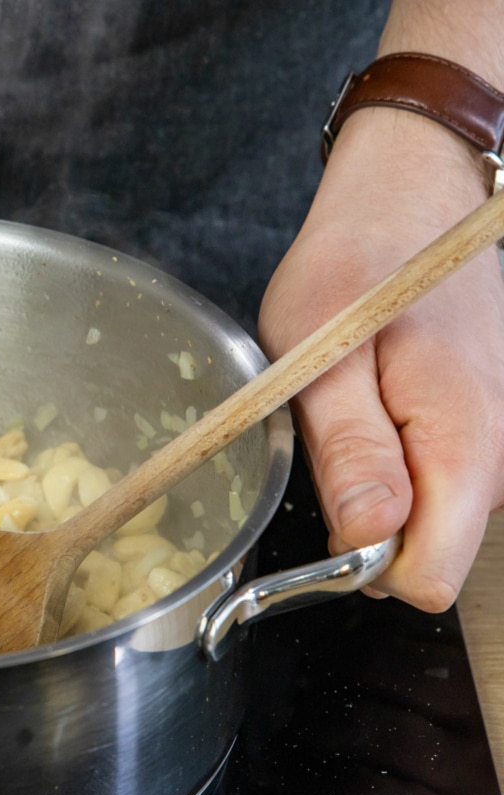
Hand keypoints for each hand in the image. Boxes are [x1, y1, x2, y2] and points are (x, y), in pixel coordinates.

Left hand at [258, 107, 503, 611]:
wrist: (409, 202)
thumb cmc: (357, 266)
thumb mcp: (322, 356)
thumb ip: (351, 451)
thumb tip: (368, 538)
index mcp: (463, 442)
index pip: (427, 578)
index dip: (361, 564)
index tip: (324, 507)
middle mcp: (496, 457)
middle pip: (422, 553)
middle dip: (361, 518)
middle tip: (329, 432)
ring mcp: (494, 446)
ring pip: (423, 519)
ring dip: (372, 481)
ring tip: (350, 405)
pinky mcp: (481, 433)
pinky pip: (430, 483)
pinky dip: (391, 459)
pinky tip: (375, 403)